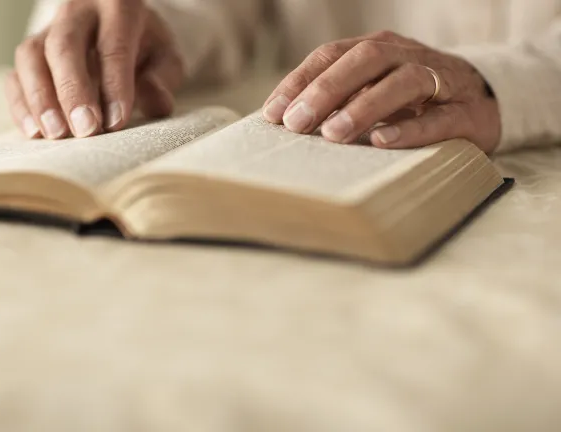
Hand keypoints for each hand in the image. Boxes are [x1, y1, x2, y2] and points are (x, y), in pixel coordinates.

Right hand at [5, 0, 183, 138]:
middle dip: (73, 91)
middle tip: (85, 130)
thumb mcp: (165, 59)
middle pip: (64, 46)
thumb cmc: (145, 48)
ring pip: (31, 57)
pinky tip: (34, 132)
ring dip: (41, 99)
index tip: (116, 122)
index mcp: (117, 6)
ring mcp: (47, 31)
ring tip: (56, 134)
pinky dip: (21, 105)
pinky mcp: (30, 54)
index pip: (113, 45)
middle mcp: (77, 12)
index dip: (114, 85)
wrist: (120, 32)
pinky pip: (15, 76)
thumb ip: (163, 80)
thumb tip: (156, 103)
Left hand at [262, 31, 500, 152]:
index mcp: (378, 49)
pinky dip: (409, 128)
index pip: (332, 55)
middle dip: (325, 90)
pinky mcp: (466, 113)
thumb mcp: (372, 90)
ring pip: (403, 82)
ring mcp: (440, 81)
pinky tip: (382, 141)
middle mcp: (407, 56)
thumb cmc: (412, 100)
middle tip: (296, 123)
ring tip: (333, 134)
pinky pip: (439, 118)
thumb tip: (284, 122)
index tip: (273, 113)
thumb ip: (336, 99)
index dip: (299, 82)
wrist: (485, 101)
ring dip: (364, 107)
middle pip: (365, 60)